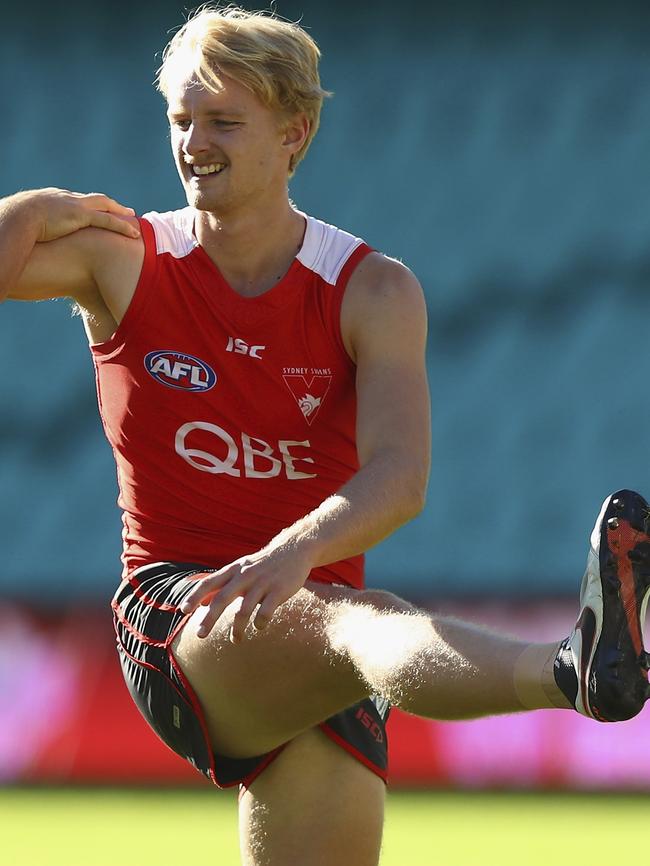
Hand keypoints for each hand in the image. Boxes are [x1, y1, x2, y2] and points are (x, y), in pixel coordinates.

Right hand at [19, 188, 139, 241]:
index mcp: (53, 198)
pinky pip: (108, 220)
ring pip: (105, 206)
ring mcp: (74, 205)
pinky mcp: (80, 216)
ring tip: (133, 219)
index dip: (89, 206)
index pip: (76, 200)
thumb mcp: (24, 224)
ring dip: (120, 212)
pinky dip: (122, 226)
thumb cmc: (15, 224)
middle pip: (94, 199)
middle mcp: (66, 198)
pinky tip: (134, 234)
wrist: (16, 218)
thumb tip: (28, 241)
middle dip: (109, 204)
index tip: (97, 210)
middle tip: (122, 210)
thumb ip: (32, 228)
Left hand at [180, 546, 313, 642]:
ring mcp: (262, 583)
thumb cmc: (262, 564)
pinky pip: (266, 612)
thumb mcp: (240, 570)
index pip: (209, 582)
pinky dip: (260, 623)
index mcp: (233, 570)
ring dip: (237, 629)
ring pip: (244, 610)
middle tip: (200, 635)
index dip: (195, 596)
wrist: (294, 550)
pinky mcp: (279, 590)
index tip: (183, 610)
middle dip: (209, 618)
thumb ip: (220, 585)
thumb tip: (199, 604)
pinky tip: (259, 626)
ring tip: (235, 640)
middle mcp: (245, 575)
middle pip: (222, 598)